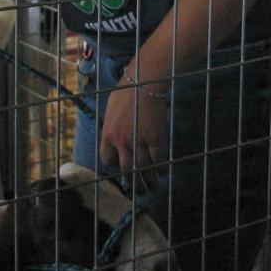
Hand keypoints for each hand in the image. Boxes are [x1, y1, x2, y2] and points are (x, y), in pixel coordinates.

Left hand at [99, 71, 167, 187]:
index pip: (107, 160)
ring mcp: (138, 140)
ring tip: (153, 187)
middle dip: (133, 182)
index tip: (122, 166)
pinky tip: (164, 172)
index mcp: (108, 134)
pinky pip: (158, 159)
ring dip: (149, 180)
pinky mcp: (155, 137)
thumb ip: (112, 125)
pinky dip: (161, 168)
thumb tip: (114, 133)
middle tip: (139, 190)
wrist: (144, 81)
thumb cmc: (127, 89)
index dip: (115, 165)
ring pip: (143, 168)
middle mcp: (121, 141)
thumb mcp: (112, 109)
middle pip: (126, 168)